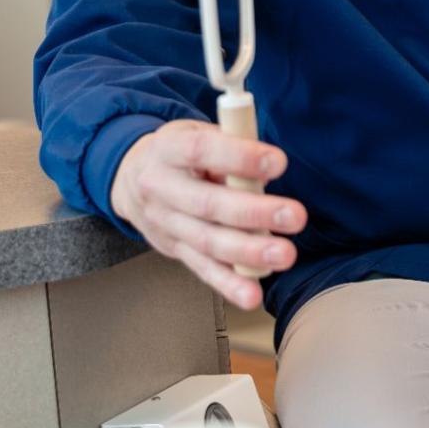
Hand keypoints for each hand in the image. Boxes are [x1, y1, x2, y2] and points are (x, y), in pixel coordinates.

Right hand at [110, 120, 306, 309]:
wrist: (133, 179)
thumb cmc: (181, 154)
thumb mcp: (198, 133)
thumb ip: (230, 145)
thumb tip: (266, 173)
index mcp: (168, 149)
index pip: (202, 150)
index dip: (240, 157)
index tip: (278, 163)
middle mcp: (160, 188)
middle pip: (207, 204)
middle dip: (254, 213)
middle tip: (295, 216)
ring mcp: (165, 223)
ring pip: (206, 242)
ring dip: (248, 252)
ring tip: (283, 255)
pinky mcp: (174, 250)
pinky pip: (202, 269)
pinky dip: (228, 285)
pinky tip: (252, 294)